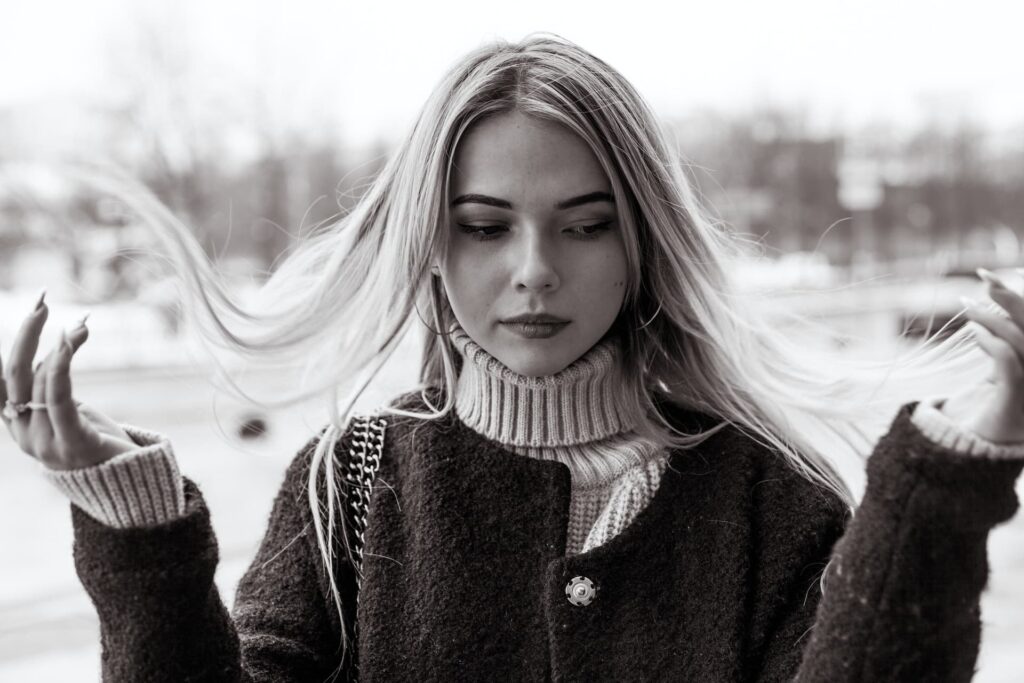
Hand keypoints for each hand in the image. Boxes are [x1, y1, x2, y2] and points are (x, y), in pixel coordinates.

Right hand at [1, 291, 137, 469]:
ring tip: (80, 326)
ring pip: (40, 381)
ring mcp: (44, 443)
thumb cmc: (98, 441)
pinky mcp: (72, 445)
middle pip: (14, 374)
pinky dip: (61, 367)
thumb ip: (52, 386)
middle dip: (26, 334)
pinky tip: (67, 343)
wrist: (129, 484)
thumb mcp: (68, 410)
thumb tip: (57, 343)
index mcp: (16, 424)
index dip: (6, 348)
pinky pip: (58, 399)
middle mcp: (23, 434)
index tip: (25, 313)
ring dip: (62, 346)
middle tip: (42, 303)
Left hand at [940, 268, 1023, 444]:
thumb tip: (995, 304)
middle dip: (1011, 297)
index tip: (994, 278)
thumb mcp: (1002, 369)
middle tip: (985, 277)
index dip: (1019, 299)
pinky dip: (991, 342)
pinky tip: (975, 335)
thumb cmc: (994, 405)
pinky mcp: (1016, 398)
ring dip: (992, 317)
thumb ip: (1008, 342)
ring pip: (1021, 340)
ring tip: (968, 307)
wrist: (985, 446)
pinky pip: (1008, 362)